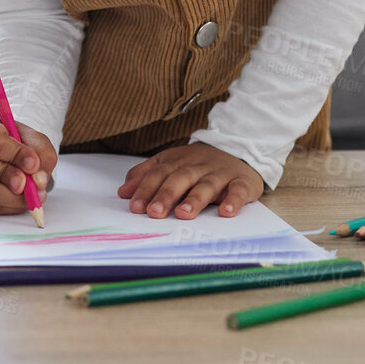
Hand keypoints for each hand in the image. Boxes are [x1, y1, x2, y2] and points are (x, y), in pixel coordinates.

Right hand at [0, 118, 56, 214]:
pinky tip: (18, 201)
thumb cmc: (15, 144)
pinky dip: (6, 208)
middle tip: (26, 184)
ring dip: (11, 197)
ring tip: (31, 196)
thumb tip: (38, 180)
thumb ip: (40, 153)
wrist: (5, 155)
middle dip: (6, 176)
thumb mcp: (32, 139)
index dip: (14, 154)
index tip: (33, 164)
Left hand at [117, 142, 263, 218]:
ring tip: (183, 214)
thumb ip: (146, 175)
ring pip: (206, 185)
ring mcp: (219, 174)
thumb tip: (123, 192)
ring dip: (195, 199)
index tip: (135, 206)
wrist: (238, 149)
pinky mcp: (241, 182)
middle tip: (154, 212)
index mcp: (177, 161)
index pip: (158, 174)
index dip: (146, 189)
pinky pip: (238, 190)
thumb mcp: (169, 163)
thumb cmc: (198, 163)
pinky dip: (233, 201)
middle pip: (179, 178)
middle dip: (165, 195)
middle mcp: (197, 166)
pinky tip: (226, 212)